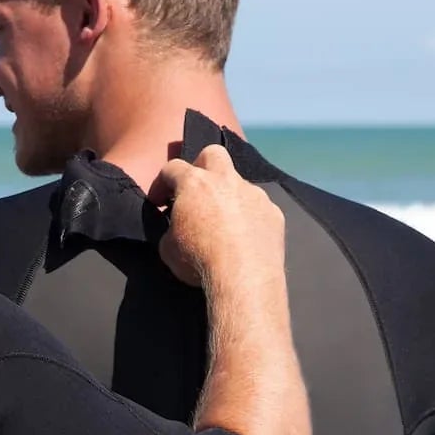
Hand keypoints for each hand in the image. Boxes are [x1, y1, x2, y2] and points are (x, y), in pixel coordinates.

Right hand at [150, 145, 284, 288]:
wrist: (244, 279)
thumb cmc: (199, 260)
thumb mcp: (167, 249)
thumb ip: (170, 230)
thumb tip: (176, 230)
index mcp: (194, 184)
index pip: (172, 168)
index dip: (162, 183)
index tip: (160, 202)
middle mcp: (226, 181)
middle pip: (213, 154)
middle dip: (202, 166)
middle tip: (196, 191)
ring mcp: (254, 194)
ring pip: (240, 184)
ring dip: (229, 198)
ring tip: (225, 224)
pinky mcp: (274, 213)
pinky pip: (259, 208)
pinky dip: (250, 218)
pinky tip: (247, 239)